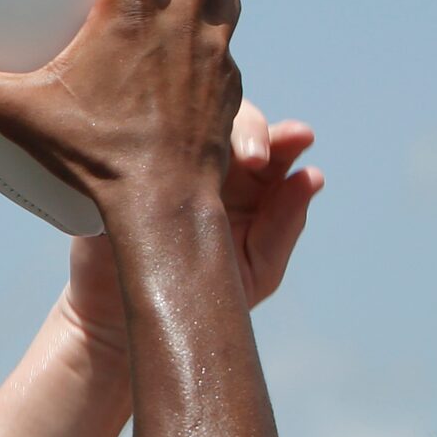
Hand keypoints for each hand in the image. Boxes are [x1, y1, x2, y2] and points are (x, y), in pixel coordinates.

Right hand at [61, 101, 322, 352]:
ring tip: (217, 151)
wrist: (126, 319)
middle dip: (251, 129)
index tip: (299, 137)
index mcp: (249, 182)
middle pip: (232, 120)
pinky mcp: (124, 165)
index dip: (285, 137)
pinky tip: (162, 138)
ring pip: (187, 118)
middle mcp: (210, 162)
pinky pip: (139, 133)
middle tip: (257, 157)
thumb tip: (312, 176)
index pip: (270, 145)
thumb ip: (284, 226)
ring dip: (204, 124)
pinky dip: (153, 125)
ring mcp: (165, 158)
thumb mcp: (254, 270)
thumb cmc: (199, 298)